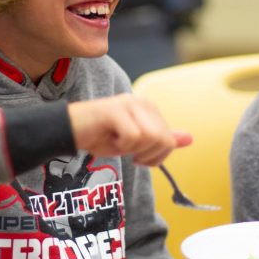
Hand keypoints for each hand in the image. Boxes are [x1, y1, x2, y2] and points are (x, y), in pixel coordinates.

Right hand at [67, 94, 191, 165]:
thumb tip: (189, 139)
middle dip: (145, 154)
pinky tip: (109, 138)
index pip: (169, 140)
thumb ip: (162, 139)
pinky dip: (121, 146)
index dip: (154, 156)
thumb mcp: (136, 142)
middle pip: (163, 140)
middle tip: (125, 150)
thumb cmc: (101, 136)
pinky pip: (133, 137)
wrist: (69, 130)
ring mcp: (129, 104)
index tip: (137, 156)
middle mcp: (142, 102)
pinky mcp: (116, 110)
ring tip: (117, 142)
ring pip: (150, 138)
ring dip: (132, 149)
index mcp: (149, 108)